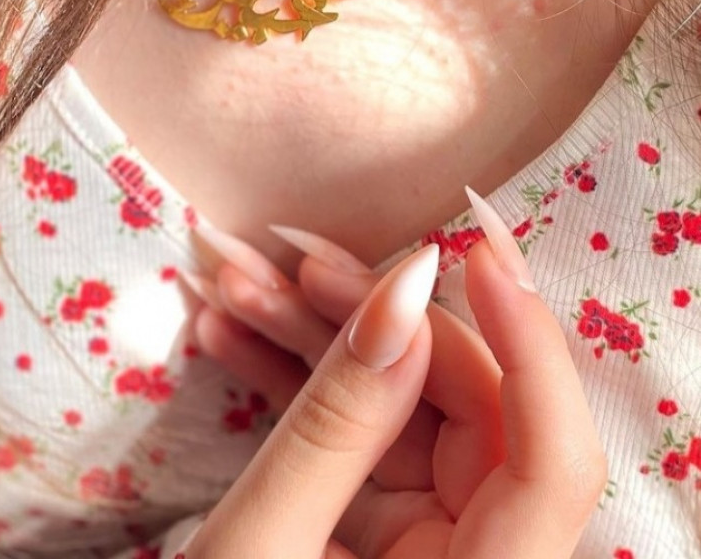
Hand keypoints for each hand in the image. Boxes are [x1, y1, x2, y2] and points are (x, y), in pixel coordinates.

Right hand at [188, 192, 606, 558]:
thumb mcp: (261, 551)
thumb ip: (336, 425)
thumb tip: (407, 290)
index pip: (551, 459)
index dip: (530, 345)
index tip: (476, 252)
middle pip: (460, 409)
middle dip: (373, 321)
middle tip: (288, 265)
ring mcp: (423, 543)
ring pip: (397, 407)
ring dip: (314, 338)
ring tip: (233, 285)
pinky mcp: (374, 527)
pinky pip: (353, 436)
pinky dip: (293, 383)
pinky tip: (230, 336)